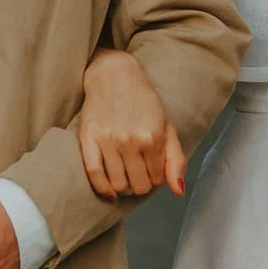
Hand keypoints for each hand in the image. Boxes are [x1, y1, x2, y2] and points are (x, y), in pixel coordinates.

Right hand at [78, 48, 184, 201]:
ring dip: (124, 187)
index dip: (155, 179)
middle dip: (140, 185)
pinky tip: (110, 192)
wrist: (114, 76)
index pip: (157, 179)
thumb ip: (176, 159)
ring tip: (125, 178)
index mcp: (153, 136)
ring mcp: (108, 139)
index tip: (151, 171)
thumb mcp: (167, 126)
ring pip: (118, 184)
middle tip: (138, 175)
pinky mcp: (88, 138)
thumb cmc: (143, 102)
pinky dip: (103, 189)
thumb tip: (179, 190)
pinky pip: (94, 174)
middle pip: (138, 185)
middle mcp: (131, 139)